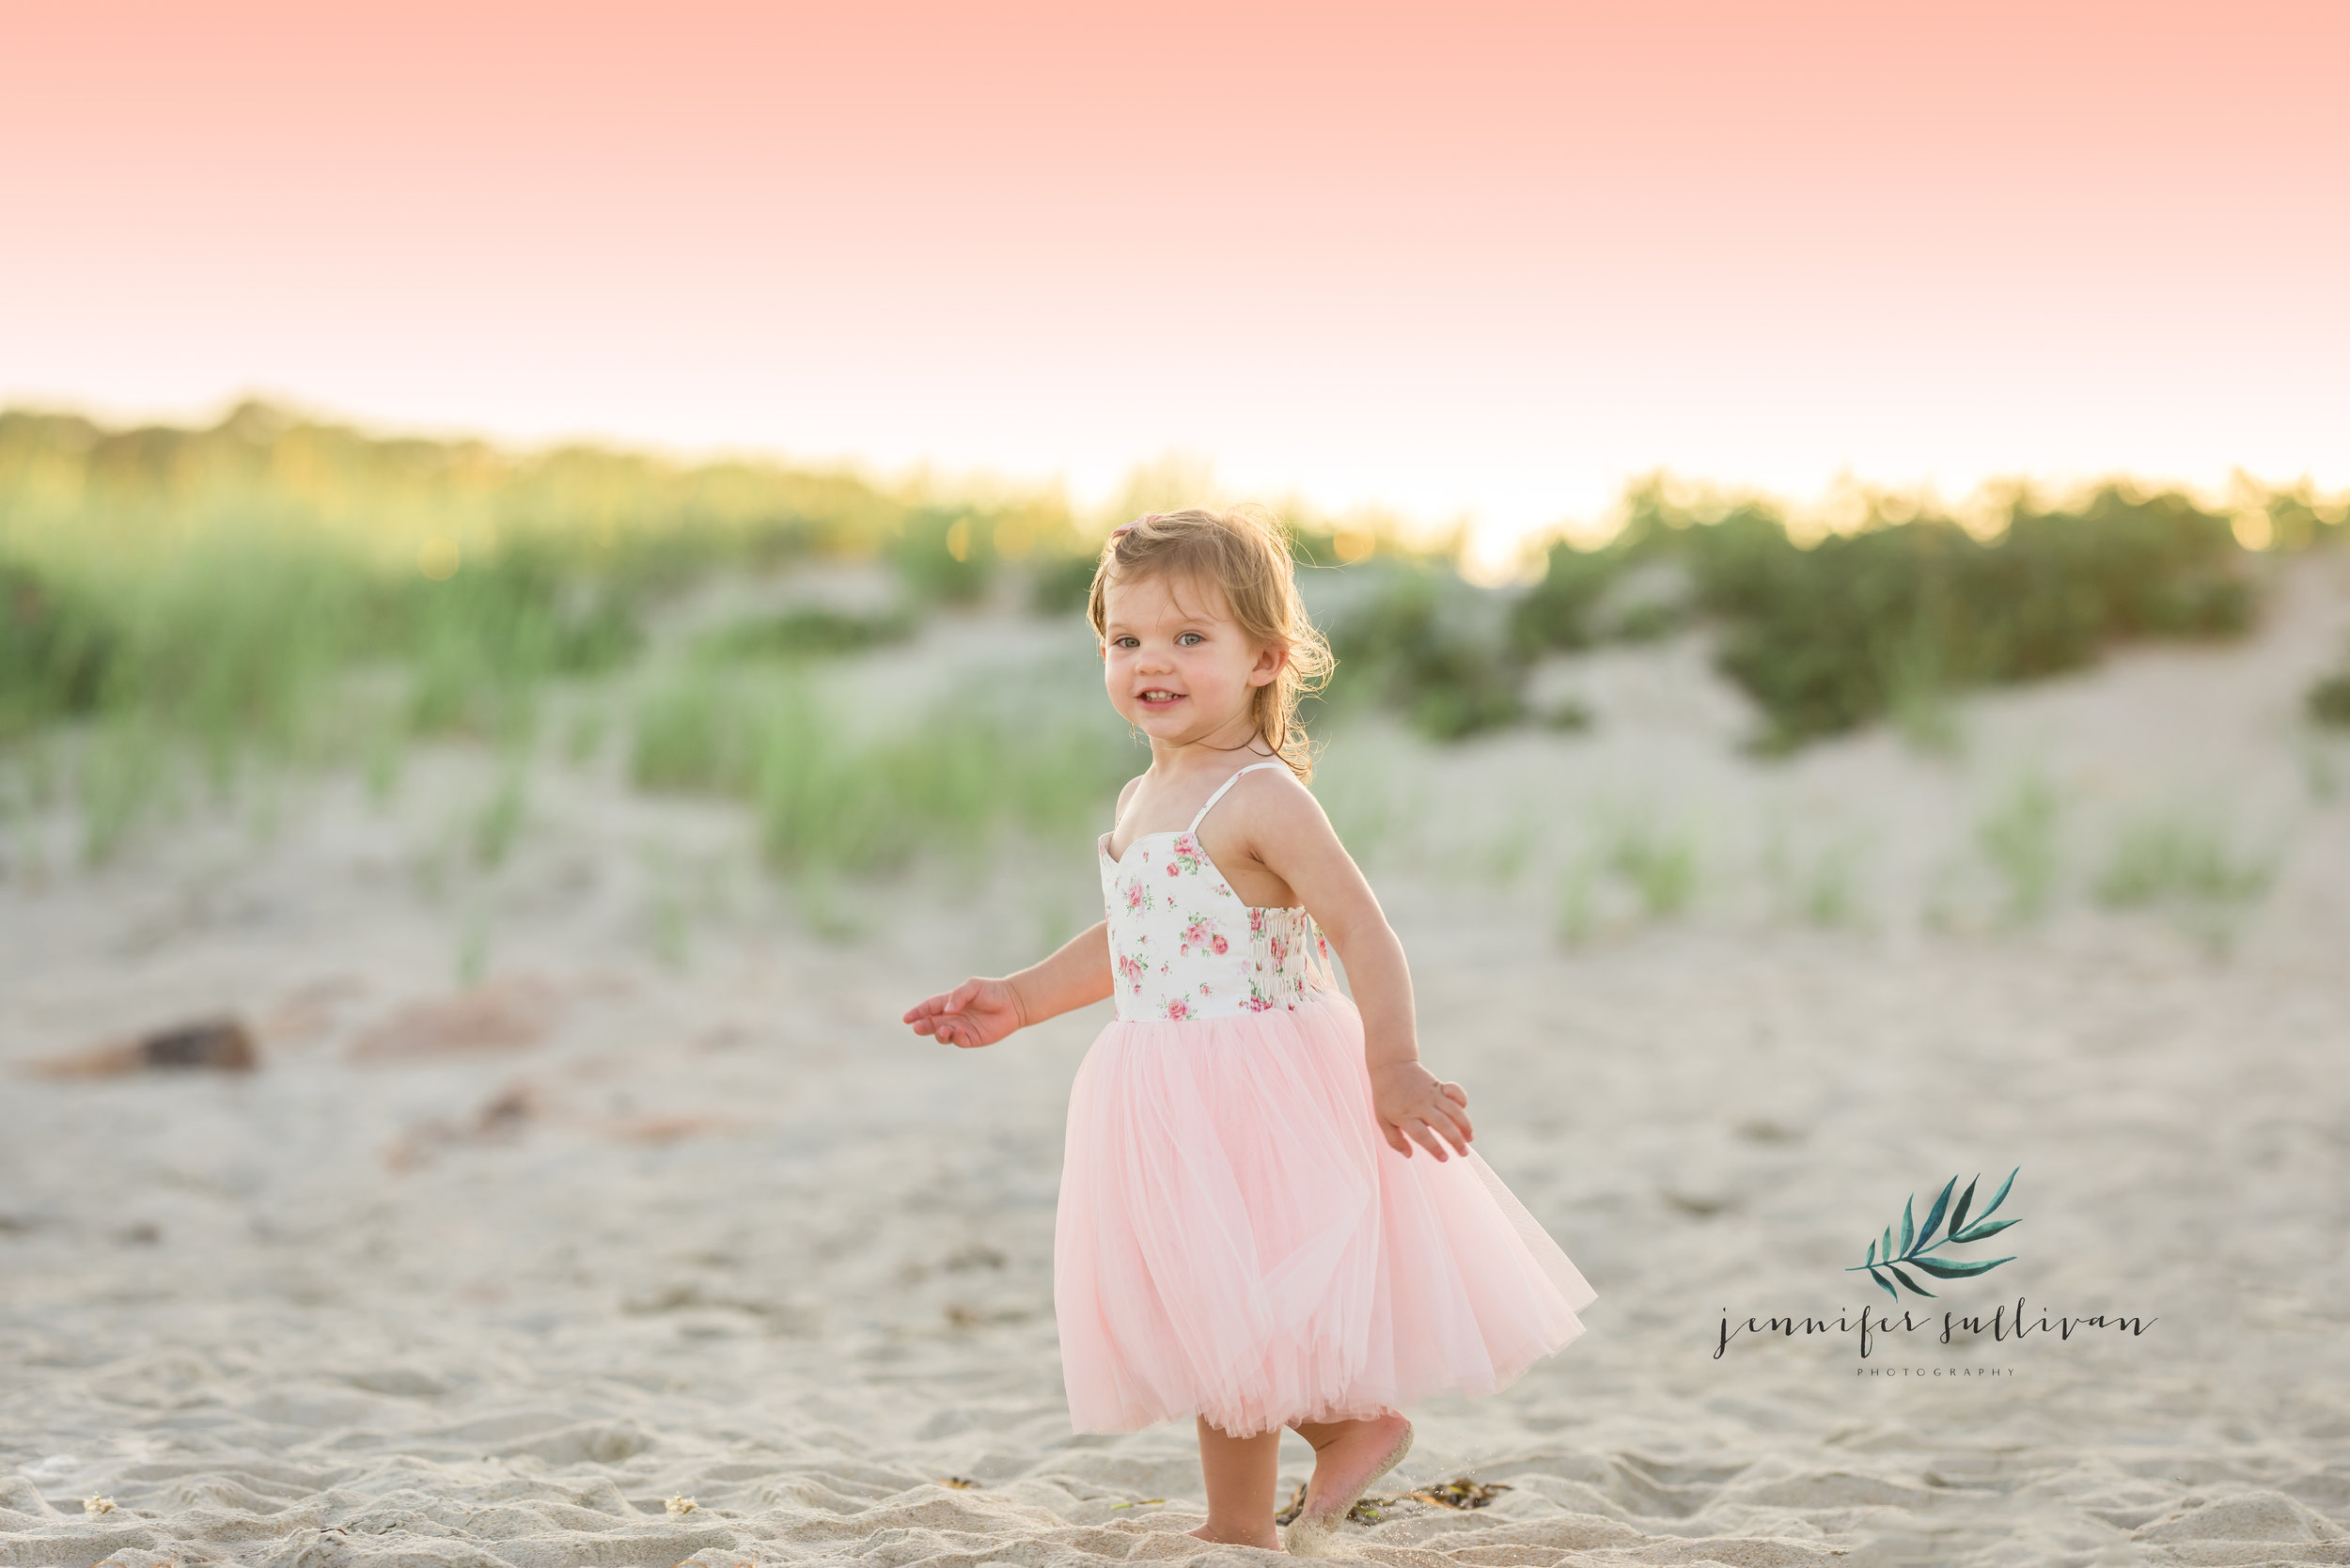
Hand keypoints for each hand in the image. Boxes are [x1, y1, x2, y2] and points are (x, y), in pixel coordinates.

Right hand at [902, 976, 1026, 1049]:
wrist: (1013, 1003)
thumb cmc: (992, 991)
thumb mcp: (973, 987)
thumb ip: (958, 996)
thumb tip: (947, 1010)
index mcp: (950, 1002)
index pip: (929, 1007)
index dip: (917, 1012)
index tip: (906, 1018)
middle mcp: (953, 1016)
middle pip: (932, 1023)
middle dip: (923, 1026)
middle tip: (916, 1027)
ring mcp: (961, 1028)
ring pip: (942, 1034)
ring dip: (939, 1033)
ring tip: (943, 1029)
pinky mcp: (971, 1038)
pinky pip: (958, 1041)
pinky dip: (955, 1037)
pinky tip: (959, 1031)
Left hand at [1368, 1061, 1472, 1159]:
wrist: (1390, 1066)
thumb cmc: (1385, 1097)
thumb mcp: (1382, 1120)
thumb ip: (1394, 1140)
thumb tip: (1409, 1155)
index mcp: (1405, 1115)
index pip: (1422, 1135)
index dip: (1434, 1148)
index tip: (1444, 1159)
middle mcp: (1420, 1105)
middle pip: (1443, 1124)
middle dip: (1456, 1140)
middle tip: (1464, 1153)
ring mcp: (1431, 1094)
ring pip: (1453, 1110)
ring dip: (1464, 1125)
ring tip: (1470, 1139)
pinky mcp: (1438, 1085)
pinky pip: (1455, 1091)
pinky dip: (1462, 1099)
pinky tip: (1463, 1111)